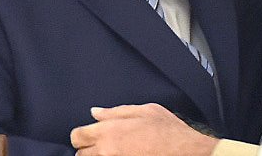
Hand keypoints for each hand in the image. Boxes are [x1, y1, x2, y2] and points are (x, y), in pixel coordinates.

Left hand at [71, 103, 218, 155]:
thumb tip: (95, 112)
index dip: (82, 134)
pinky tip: (122, 155)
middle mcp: (106, 150)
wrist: (184, 152)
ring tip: (113, 151)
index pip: (77, 136)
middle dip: (87, 149)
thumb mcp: (144, 110)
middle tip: (102, 145)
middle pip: (80, 154)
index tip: (89, 135)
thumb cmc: (167, 130)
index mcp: (109, 130)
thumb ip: (115, 111)